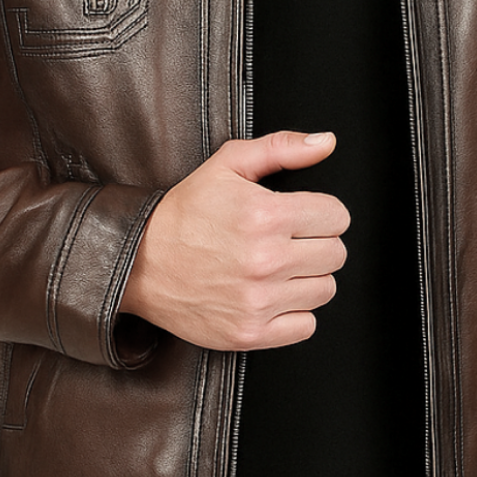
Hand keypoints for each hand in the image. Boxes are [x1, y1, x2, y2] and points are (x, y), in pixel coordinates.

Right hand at [119, 129, 349, 350]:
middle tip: (289, 240)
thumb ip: (282, 148)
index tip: (303, 216)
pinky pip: (306, 326)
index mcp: (266, 215)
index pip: (337, 217)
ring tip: (278, 267)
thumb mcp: (228, 165)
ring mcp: (258, 301)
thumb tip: (326, 142)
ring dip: (308, 278)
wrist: (138, 262)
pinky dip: (294, 313)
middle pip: (335, 254)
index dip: (323, 212)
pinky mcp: (250, 333)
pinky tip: (271, 295)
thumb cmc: (183, 214)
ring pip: (325, 290)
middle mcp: (266, 261)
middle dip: (318, 243)